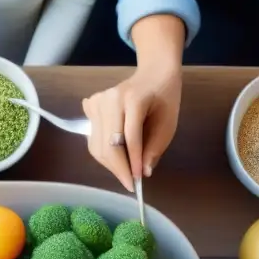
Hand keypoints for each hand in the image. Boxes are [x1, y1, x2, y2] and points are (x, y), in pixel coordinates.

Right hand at [82, 63, 180, 191]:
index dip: (132, 162)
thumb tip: (142, 173)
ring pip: (97, 145)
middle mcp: (110, 99)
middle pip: (109, 144)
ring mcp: (97, 102)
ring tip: (125, 170)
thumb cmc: (164, 99)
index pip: (130, 137)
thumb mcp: (168, 125)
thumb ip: (154, 149)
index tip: (136, 182)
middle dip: (118, 168)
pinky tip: (117, 153)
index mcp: (134, 98)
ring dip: (111, 164)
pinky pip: (93, 139)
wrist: (153, 74)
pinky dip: (104, 153)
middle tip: (129, 183)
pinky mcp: (91, 106)